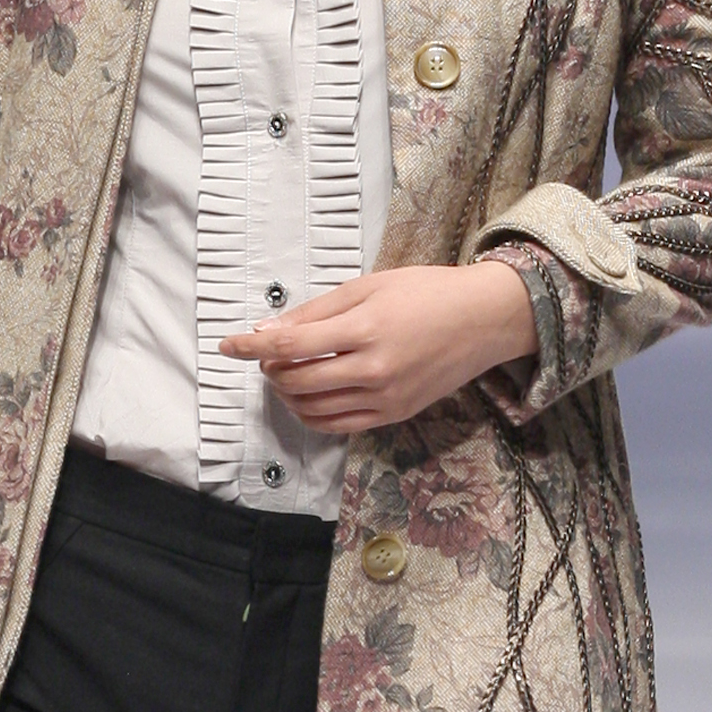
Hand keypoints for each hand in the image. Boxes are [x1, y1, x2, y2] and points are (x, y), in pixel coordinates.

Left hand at [220, 259, 537, 433]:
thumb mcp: (369, 286)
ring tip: (285, 375)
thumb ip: (316, 311)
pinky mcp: (393, 415)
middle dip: (269, 370)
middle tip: (266, 356)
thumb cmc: (428, 293)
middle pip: (295, 381)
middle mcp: (372, 369)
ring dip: (287, 394)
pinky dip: (312, 414)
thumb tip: (268, 329)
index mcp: (364, 329)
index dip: (251, 347)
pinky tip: (308, 397)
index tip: (228, 345)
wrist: (484, 320)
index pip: (289, 345)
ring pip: (312, 409)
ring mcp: (384, 398)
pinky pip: (338, 426)